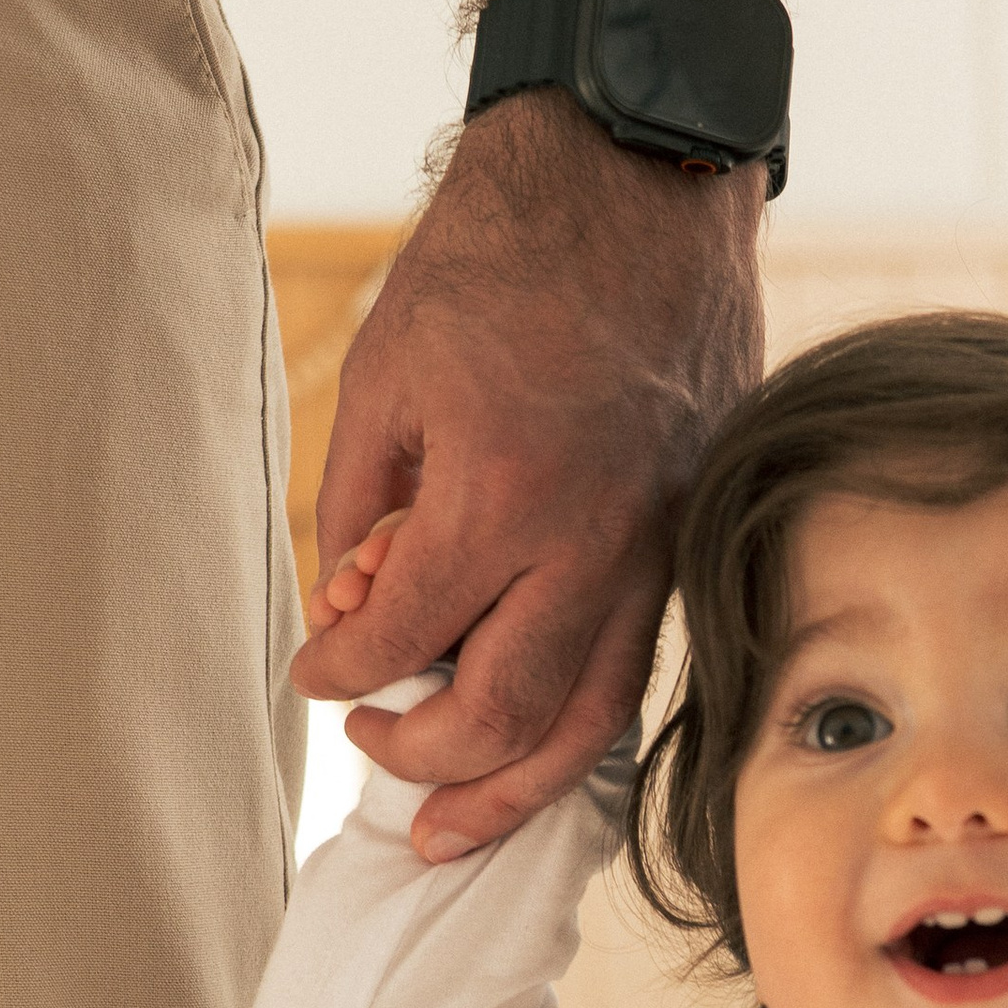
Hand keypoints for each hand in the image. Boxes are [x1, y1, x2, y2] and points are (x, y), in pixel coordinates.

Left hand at [295, 91, 763, 858]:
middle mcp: (595, 543)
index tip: (315, 674)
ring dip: (518, 789)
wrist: (643, 180)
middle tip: (373, 754)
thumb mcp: (391, 370)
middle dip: (426, 762)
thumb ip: (365, 504)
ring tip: (458, 827)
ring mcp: (659, 545)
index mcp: (503, 496)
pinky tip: (538, 741)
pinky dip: (581, 719)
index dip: (341, 674)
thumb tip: (353, 604)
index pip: (405, 641)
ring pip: (594, 717)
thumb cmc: (507, 256)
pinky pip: (640, 661)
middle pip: (508, 717)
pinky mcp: (691, 535)